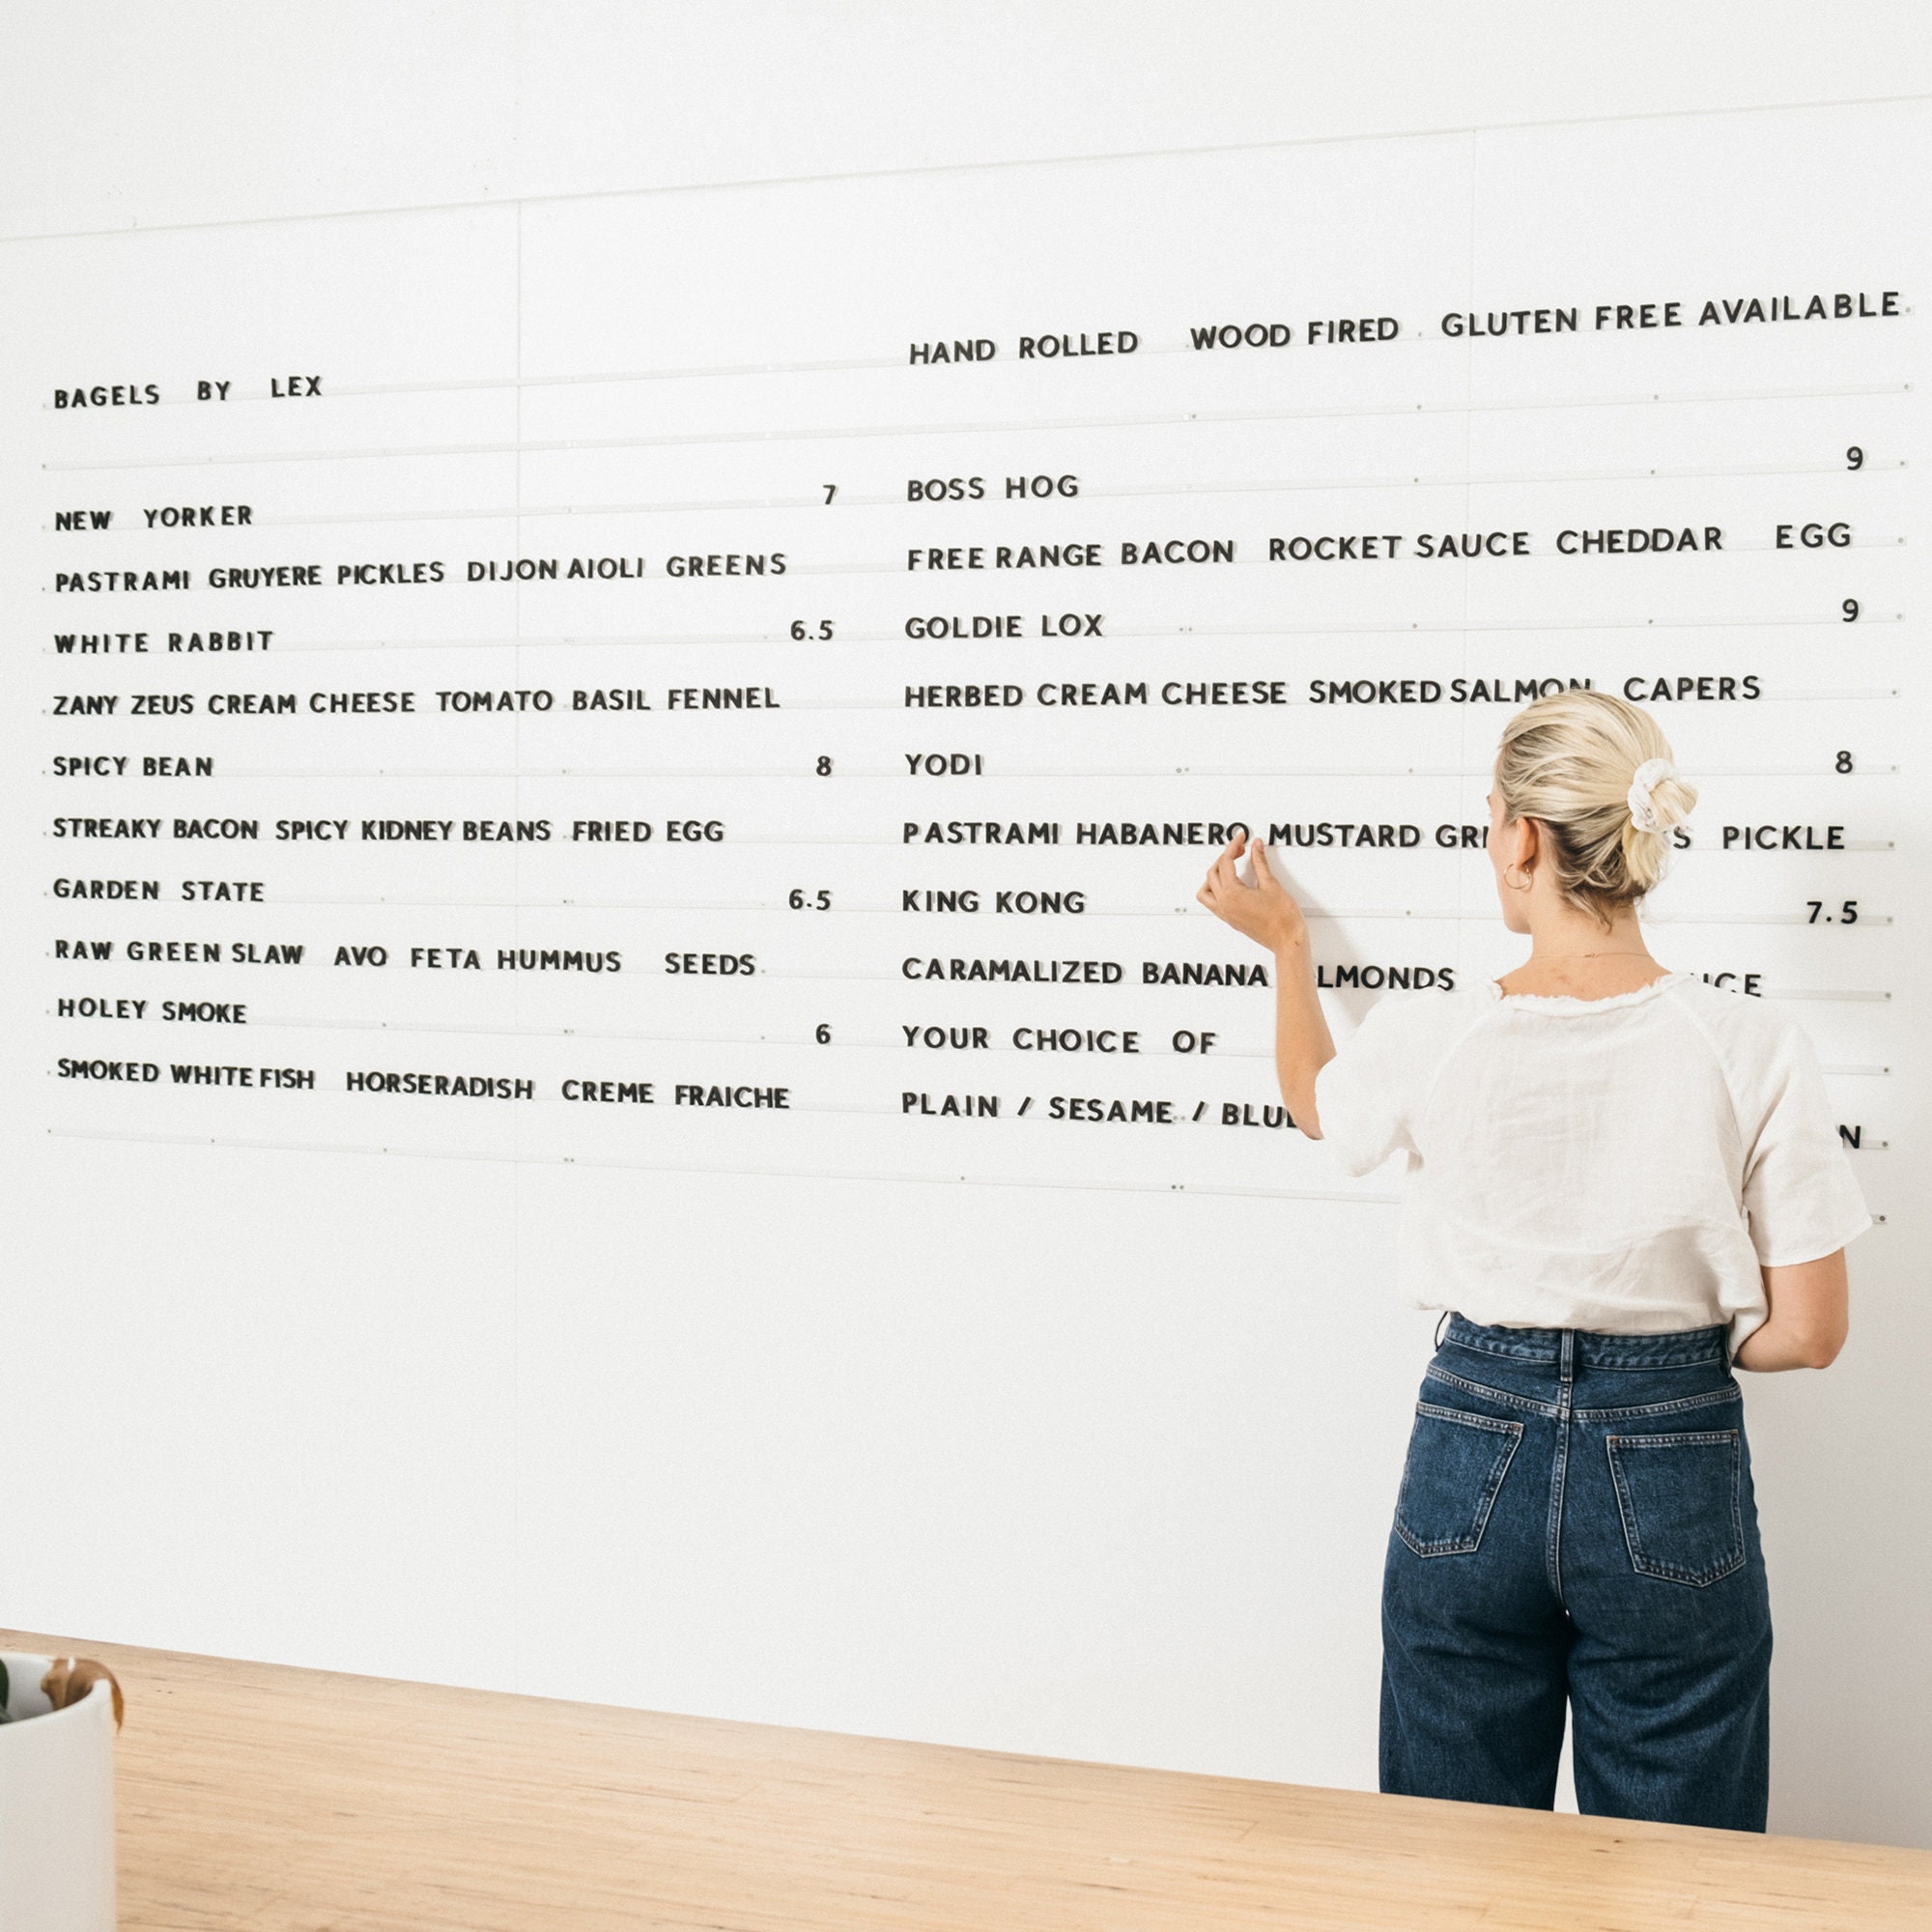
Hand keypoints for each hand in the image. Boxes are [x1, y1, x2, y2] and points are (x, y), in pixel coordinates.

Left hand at [1196, 832, 1306, 953]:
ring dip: (1214, 875)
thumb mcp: (1271, 884)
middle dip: (1224, 857)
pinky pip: (1213, 902)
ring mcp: (1226, 914)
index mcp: (1232, 894)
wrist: (1287, 941)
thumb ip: (1260, 863)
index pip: (1225, 862)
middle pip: (1213, 873)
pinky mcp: (1231, 920)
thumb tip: (1255, 847)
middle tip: (1241, 849)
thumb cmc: (1283, 919)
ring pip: (1206, 890)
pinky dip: (1216, 889)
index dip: (1233, 846)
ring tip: (1229, 866)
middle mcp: (1224, 905)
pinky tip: (1231, 883)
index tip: (1241, 838)